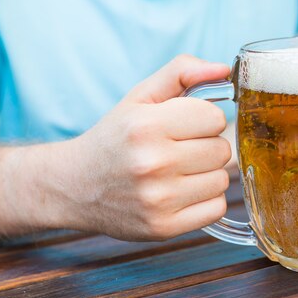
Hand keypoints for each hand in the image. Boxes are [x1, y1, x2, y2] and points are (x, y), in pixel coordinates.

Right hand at [53, 55, 231, 240]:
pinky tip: (181, 193)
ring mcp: (158, 199)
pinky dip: (205, 200)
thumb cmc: (115, 137)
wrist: (74, 186)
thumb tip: (223, 70)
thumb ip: (182, 72)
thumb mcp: (141, 96)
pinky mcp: (163, 228)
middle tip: (180, 149)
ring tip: (179, 172)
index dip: (203, 119)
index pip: (215, 118)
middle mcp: (152, 163)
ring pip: (222, 180)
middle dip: (206, 146)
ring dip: (207, 174)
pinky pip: (216, 209)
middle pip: (221, 150)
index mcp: (146, 126)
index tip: (185, 125)